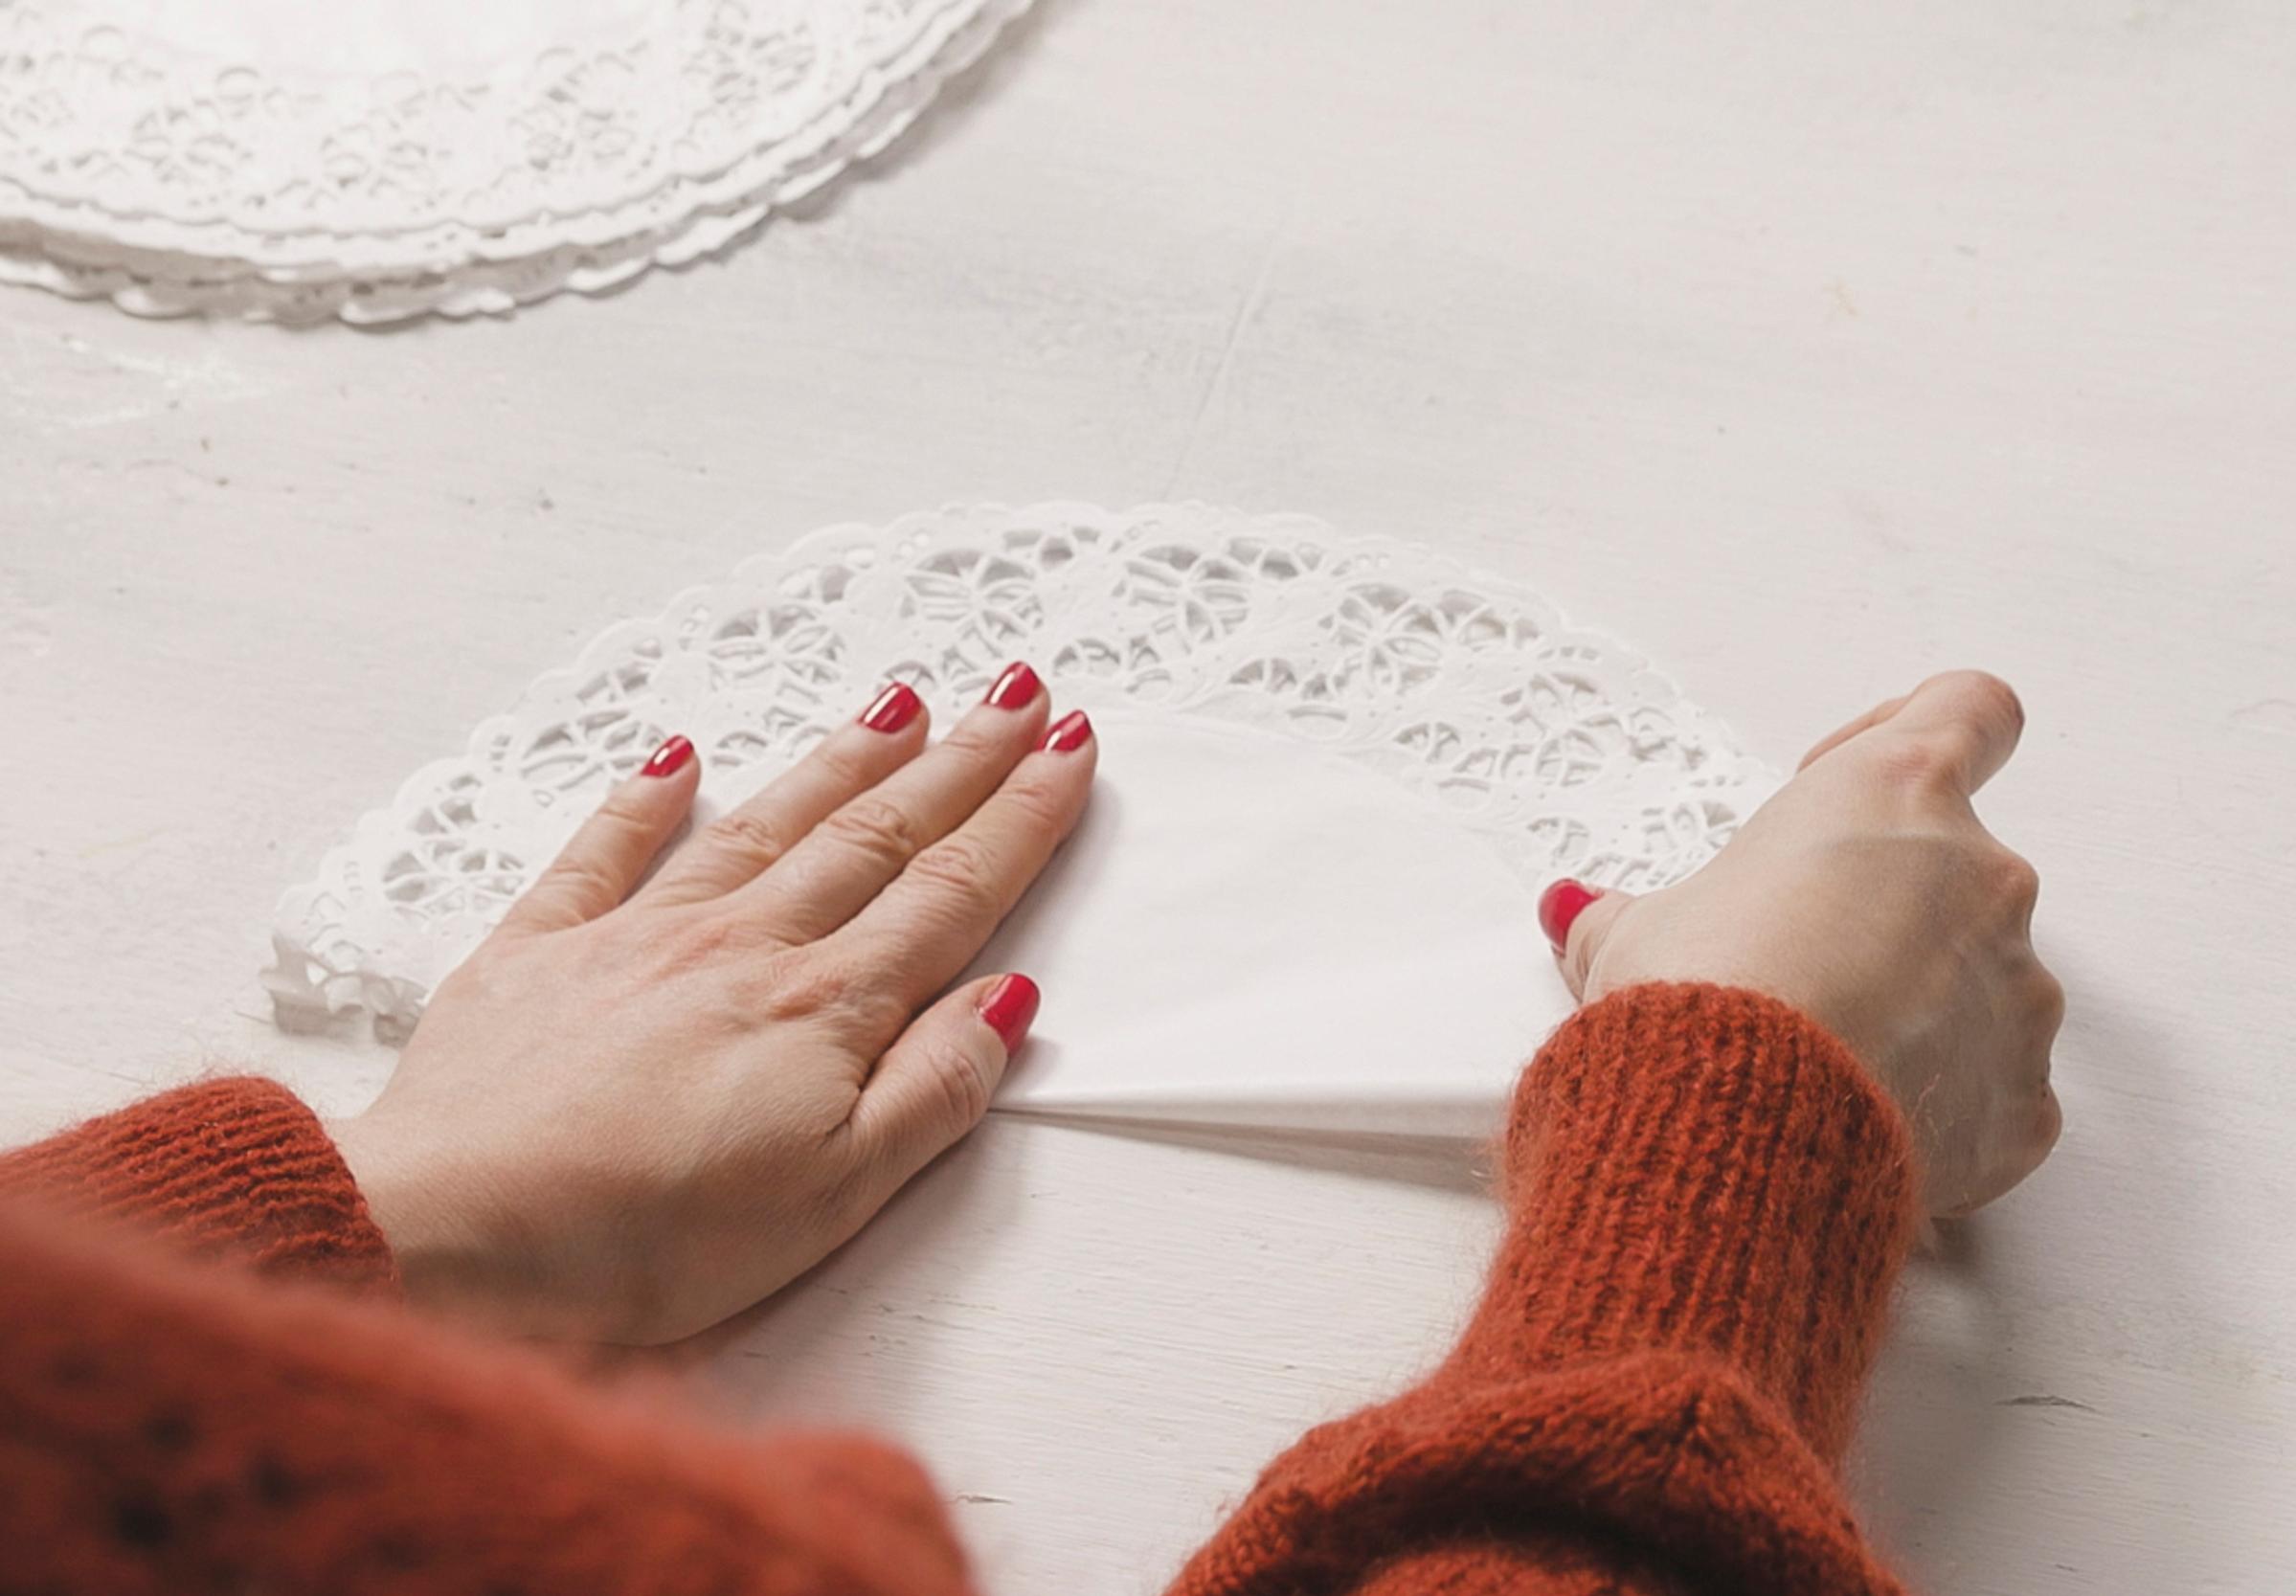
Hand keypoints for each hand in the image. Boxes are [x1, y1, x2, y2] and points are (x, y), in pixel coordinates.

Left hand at [329, 665, 1096, 1342]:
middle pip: (876, 835)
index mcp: (822, 1011)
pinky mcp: (537, 951)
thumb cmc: (640, 1242)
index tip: (1069, 751)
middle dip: (959, 761)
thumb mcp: (834, 1199)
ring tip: (898, 702)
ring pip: (767, 824)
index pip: (950, 892)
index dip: (1021, 817)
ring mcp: (638, 937)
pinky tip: (679, 757)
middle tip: (1016, 695)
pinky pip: (604, 849)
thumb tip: (1007, 1001)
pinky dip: (647, 798)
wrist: (451, 1239)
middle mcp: (742, 948)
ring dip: (842, 761)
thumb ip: (930, 1090)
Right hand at [1541, 670, 2061, 1215]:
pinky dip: (1940, 1102)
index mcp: (1894, 795)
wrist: (1736, 1137)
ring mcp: (2018, 992)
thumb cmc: (1696, 1001)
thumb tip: (1580, 913)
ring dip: (1913, 1007)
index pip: (1971, 711)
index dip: (1908, 737)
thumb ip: (1623, 915)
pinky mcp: (2024, 1101)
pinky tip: (1859, 1120)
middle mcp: (1981, 879)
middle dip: (1883, 910)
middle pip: (1956, 868)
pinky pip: (1992, 1088)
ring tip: (1818, 1058)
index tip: (1839, 785)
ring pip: (1980, 983)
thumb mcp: (1631, 933)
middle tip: (1788, 960)